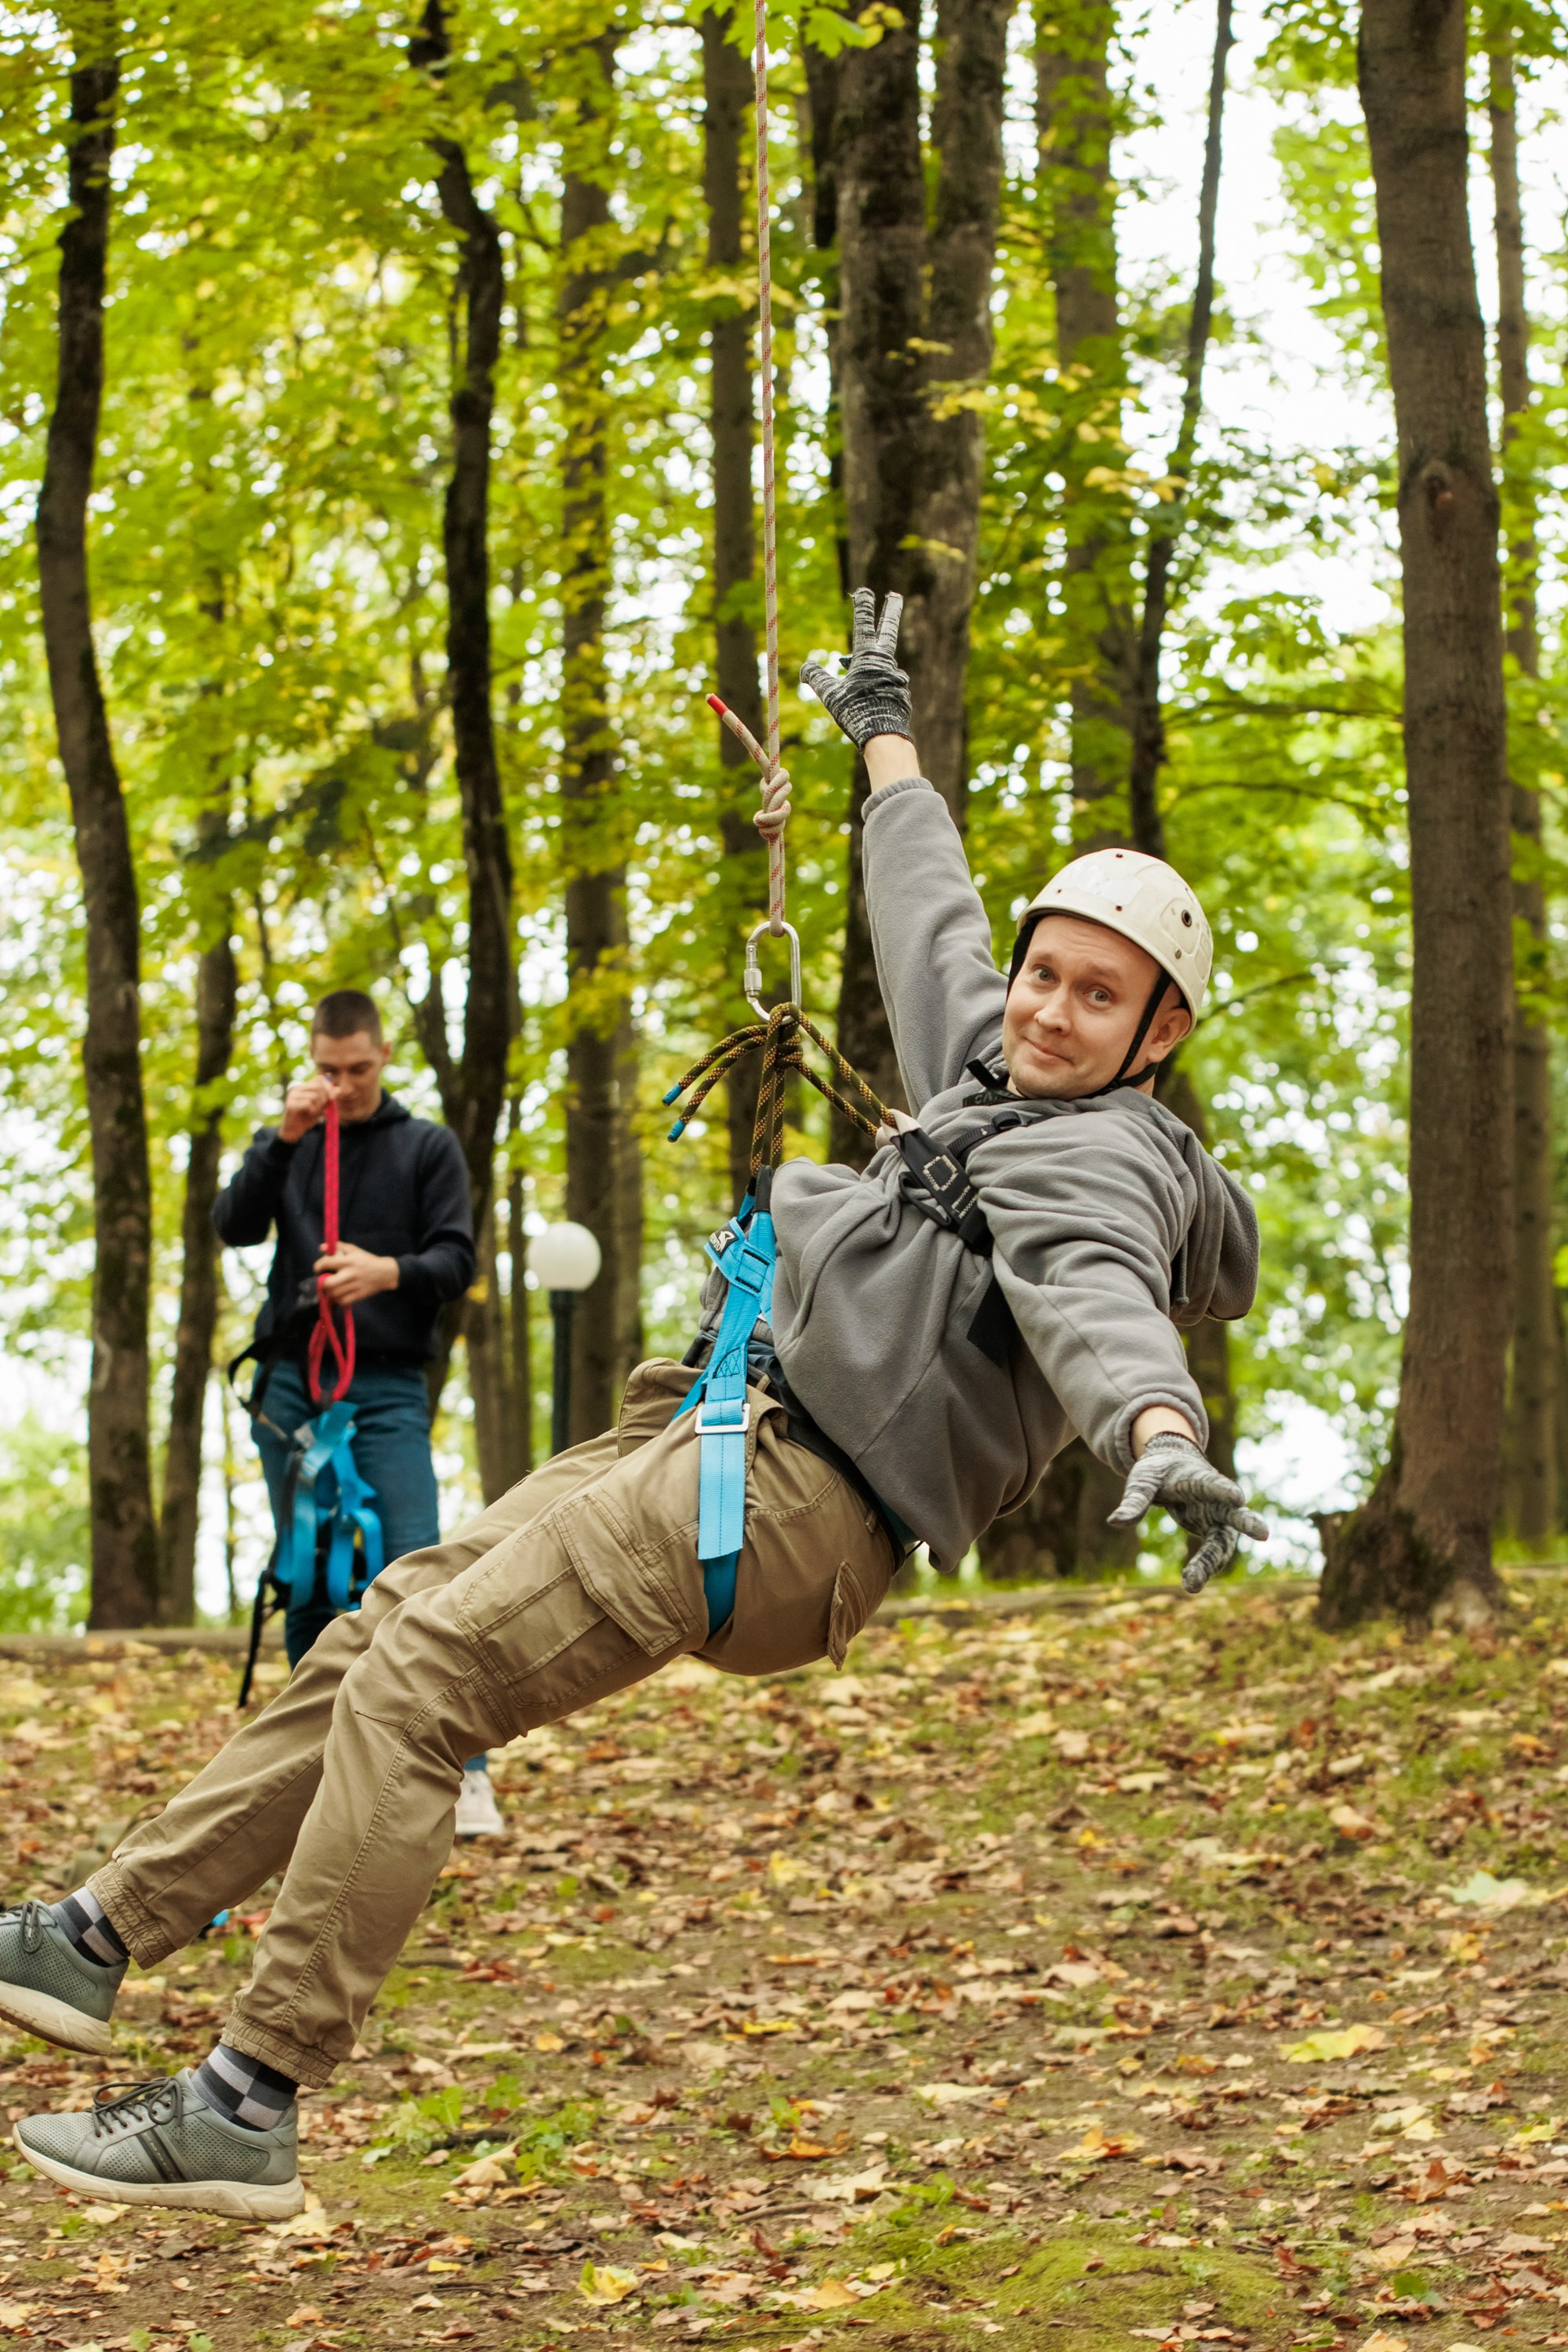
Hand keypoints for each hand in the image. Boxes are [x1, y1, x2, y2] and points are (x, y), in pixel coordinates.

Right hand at [280, 1073, 335, 1143]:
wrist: (294, 1131)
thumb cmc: (308, 1117)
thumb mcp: (321, 1106)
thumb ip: (328, 1098)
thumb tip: (338, 1089)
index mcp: (304, 1087)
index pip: (319, 1078)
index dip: (328, 1087)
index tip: (332, 1098)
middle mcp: (297, 1088)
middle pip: (318, 1086)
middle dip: (324, 1098)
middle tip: (322, 1108)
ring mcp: (292, 1095)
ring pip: (314, 1095)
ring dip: (318, 1106)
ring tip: (314, 1112)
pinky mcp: (290, 1104)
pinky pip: (308, 1103)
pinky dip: (312, 1110)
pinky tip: (309, 1114)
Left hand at [314, 1243, 399, 1304]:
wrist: (385, 1273)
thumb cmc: (367, 1260)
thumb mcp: (354, 1250)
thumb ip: (338, 1247)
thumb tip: (321, 1247)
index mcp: (347, 1261)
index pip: (326, 1263)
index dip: (317, 1266)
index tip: (318, 1269)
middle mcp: (349, 1274)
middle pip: (327, 1283)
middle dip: (322, 1284)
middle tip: (323, 1282)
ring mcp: (354, 1286)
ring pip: (334, 1294)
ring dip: (329, 1293)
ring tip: (330, 1289)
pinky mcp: (359, 1295)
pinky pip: (343, 1301)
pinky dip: (338, 1300)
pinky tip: (339, 1295)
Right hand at [801, 588, 912, 748]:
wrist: (885, 737)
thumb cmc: (856, 713)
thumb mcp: (830, 695)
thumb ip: (816, 677)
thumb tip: (805, 666)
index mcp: (868, 657)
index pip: (863, 624)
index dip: (862, 605)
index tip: (863, 590)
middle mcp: (886, 662)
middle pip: (888, 629)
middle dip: (891, 610)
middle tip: (895, 595)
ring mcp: (896, 677)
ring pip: (879, 665)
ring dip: (866, 666)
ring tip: (851, 676)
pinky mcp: (900, 692)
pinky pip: (883, 683)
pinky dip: (872, 685)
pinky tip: (865, 700)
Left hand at [1108, 1431, 1269, 1592]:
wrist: (1172, 1464)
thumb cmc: (1157, 1471)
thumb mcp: (1141, 1481)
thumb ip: (1133, 1501)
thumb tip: (1114, 1523)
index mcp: (1197, 1478)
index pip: (1213, 1484)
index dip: (1223, 1490)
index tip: (1237, 1496)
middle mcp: (1215, 1499)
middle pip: (1234, 1512)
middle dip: (1247, 1522)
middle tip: (1264, 1532)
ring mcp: (1218, 1517)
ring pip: (1223, 1541)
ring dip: (1211, 1562)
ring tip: (1191, 1584)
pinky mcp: (1214, 1531)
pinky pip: (1213, 1552)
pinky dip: (1204, 1567)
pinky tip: (1190, 1583)